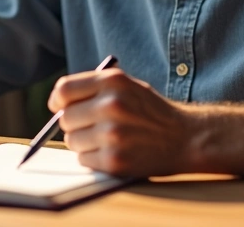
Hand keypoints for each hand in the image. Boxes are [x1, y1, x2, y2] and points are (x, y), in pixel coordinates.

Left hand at [49, 67, 194, 176]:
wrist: (186, 138)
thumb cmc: (152, 112)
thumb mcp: (128, 86)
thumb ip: (94, 88)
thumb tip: (57, 103)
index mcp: (113, 82)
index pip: (64, 90)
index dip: (58, 101)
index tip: (59, 107)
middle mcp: (111, 105)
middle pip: (65, 118)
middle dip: (74, 124)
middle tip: (91, 126)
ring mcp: (112, 134)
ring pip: (71, 140)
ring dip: (83, 142)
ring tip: (106, 139)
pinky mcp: (115, 160)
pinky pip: (83, 159)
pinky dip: (93, 158)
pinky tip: (113, 151)